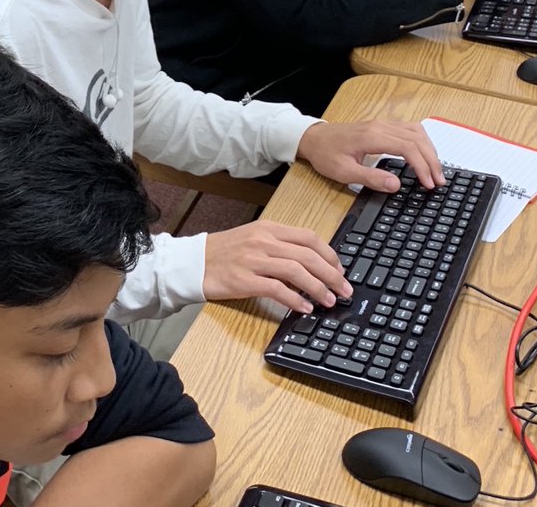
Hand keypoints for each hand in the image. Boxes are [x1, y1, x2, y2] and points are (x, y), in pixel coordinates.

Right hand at [203, 221, 350, 313]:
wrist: (192, 263)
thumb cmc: (224, 253)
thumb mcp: (253, 239)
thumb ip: (280, 246)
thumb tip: (311, 262)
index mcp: (269, 228)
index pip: (309, 238)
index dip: (329, 255)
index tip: (340, 270)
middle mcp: (263, 241)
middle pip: (308, 255)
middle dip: (331, 274)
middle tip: (344, 289)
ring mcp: (254, 260)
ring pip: (296, 271)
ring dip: (318, 288)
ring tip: (329, 301)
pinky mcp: (245, 280)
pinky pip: (277, 289)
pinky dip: (295, 299)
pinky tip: (305, 308)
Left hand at [296, 119, 444, 190]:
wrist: (314, 139)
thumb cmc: (327, 155)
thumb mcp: (344, 172)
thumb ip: (371, 178)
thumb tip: (396, 185)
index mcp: (372, 137)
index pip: (408, 148)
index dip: (422, 166)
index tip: (428, 183)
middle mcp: (381, 126)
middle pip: (417, 139)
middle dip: (432, 161)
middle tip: (439, 182)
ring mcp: (383, 123)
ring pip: (417, 131)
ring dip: (430, 150)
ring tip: (436, 170)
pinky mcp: (383, 125)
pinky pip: (410, 128)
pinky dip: (422, 141)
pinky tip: (425, 153)